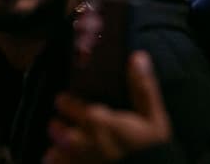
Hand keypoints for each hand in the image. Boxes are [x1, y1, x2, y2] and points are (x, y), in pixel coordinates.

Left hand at [44, 52, 171, 163]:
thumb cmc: (152, 150)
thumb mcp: (154, 118)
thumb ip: (143, 88)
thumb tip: (137, 56)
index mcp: (100, 122)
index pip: (71, 106)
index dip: (66, 103)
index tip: (62, 99)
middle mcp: (84, 143)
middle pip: (58, 132)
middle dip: (57, 127)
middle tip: (58, 124)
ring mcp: (79, 163)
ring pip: (55, 155)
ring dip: (56, 150)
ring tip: (60, 149)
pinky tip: (67, 163)